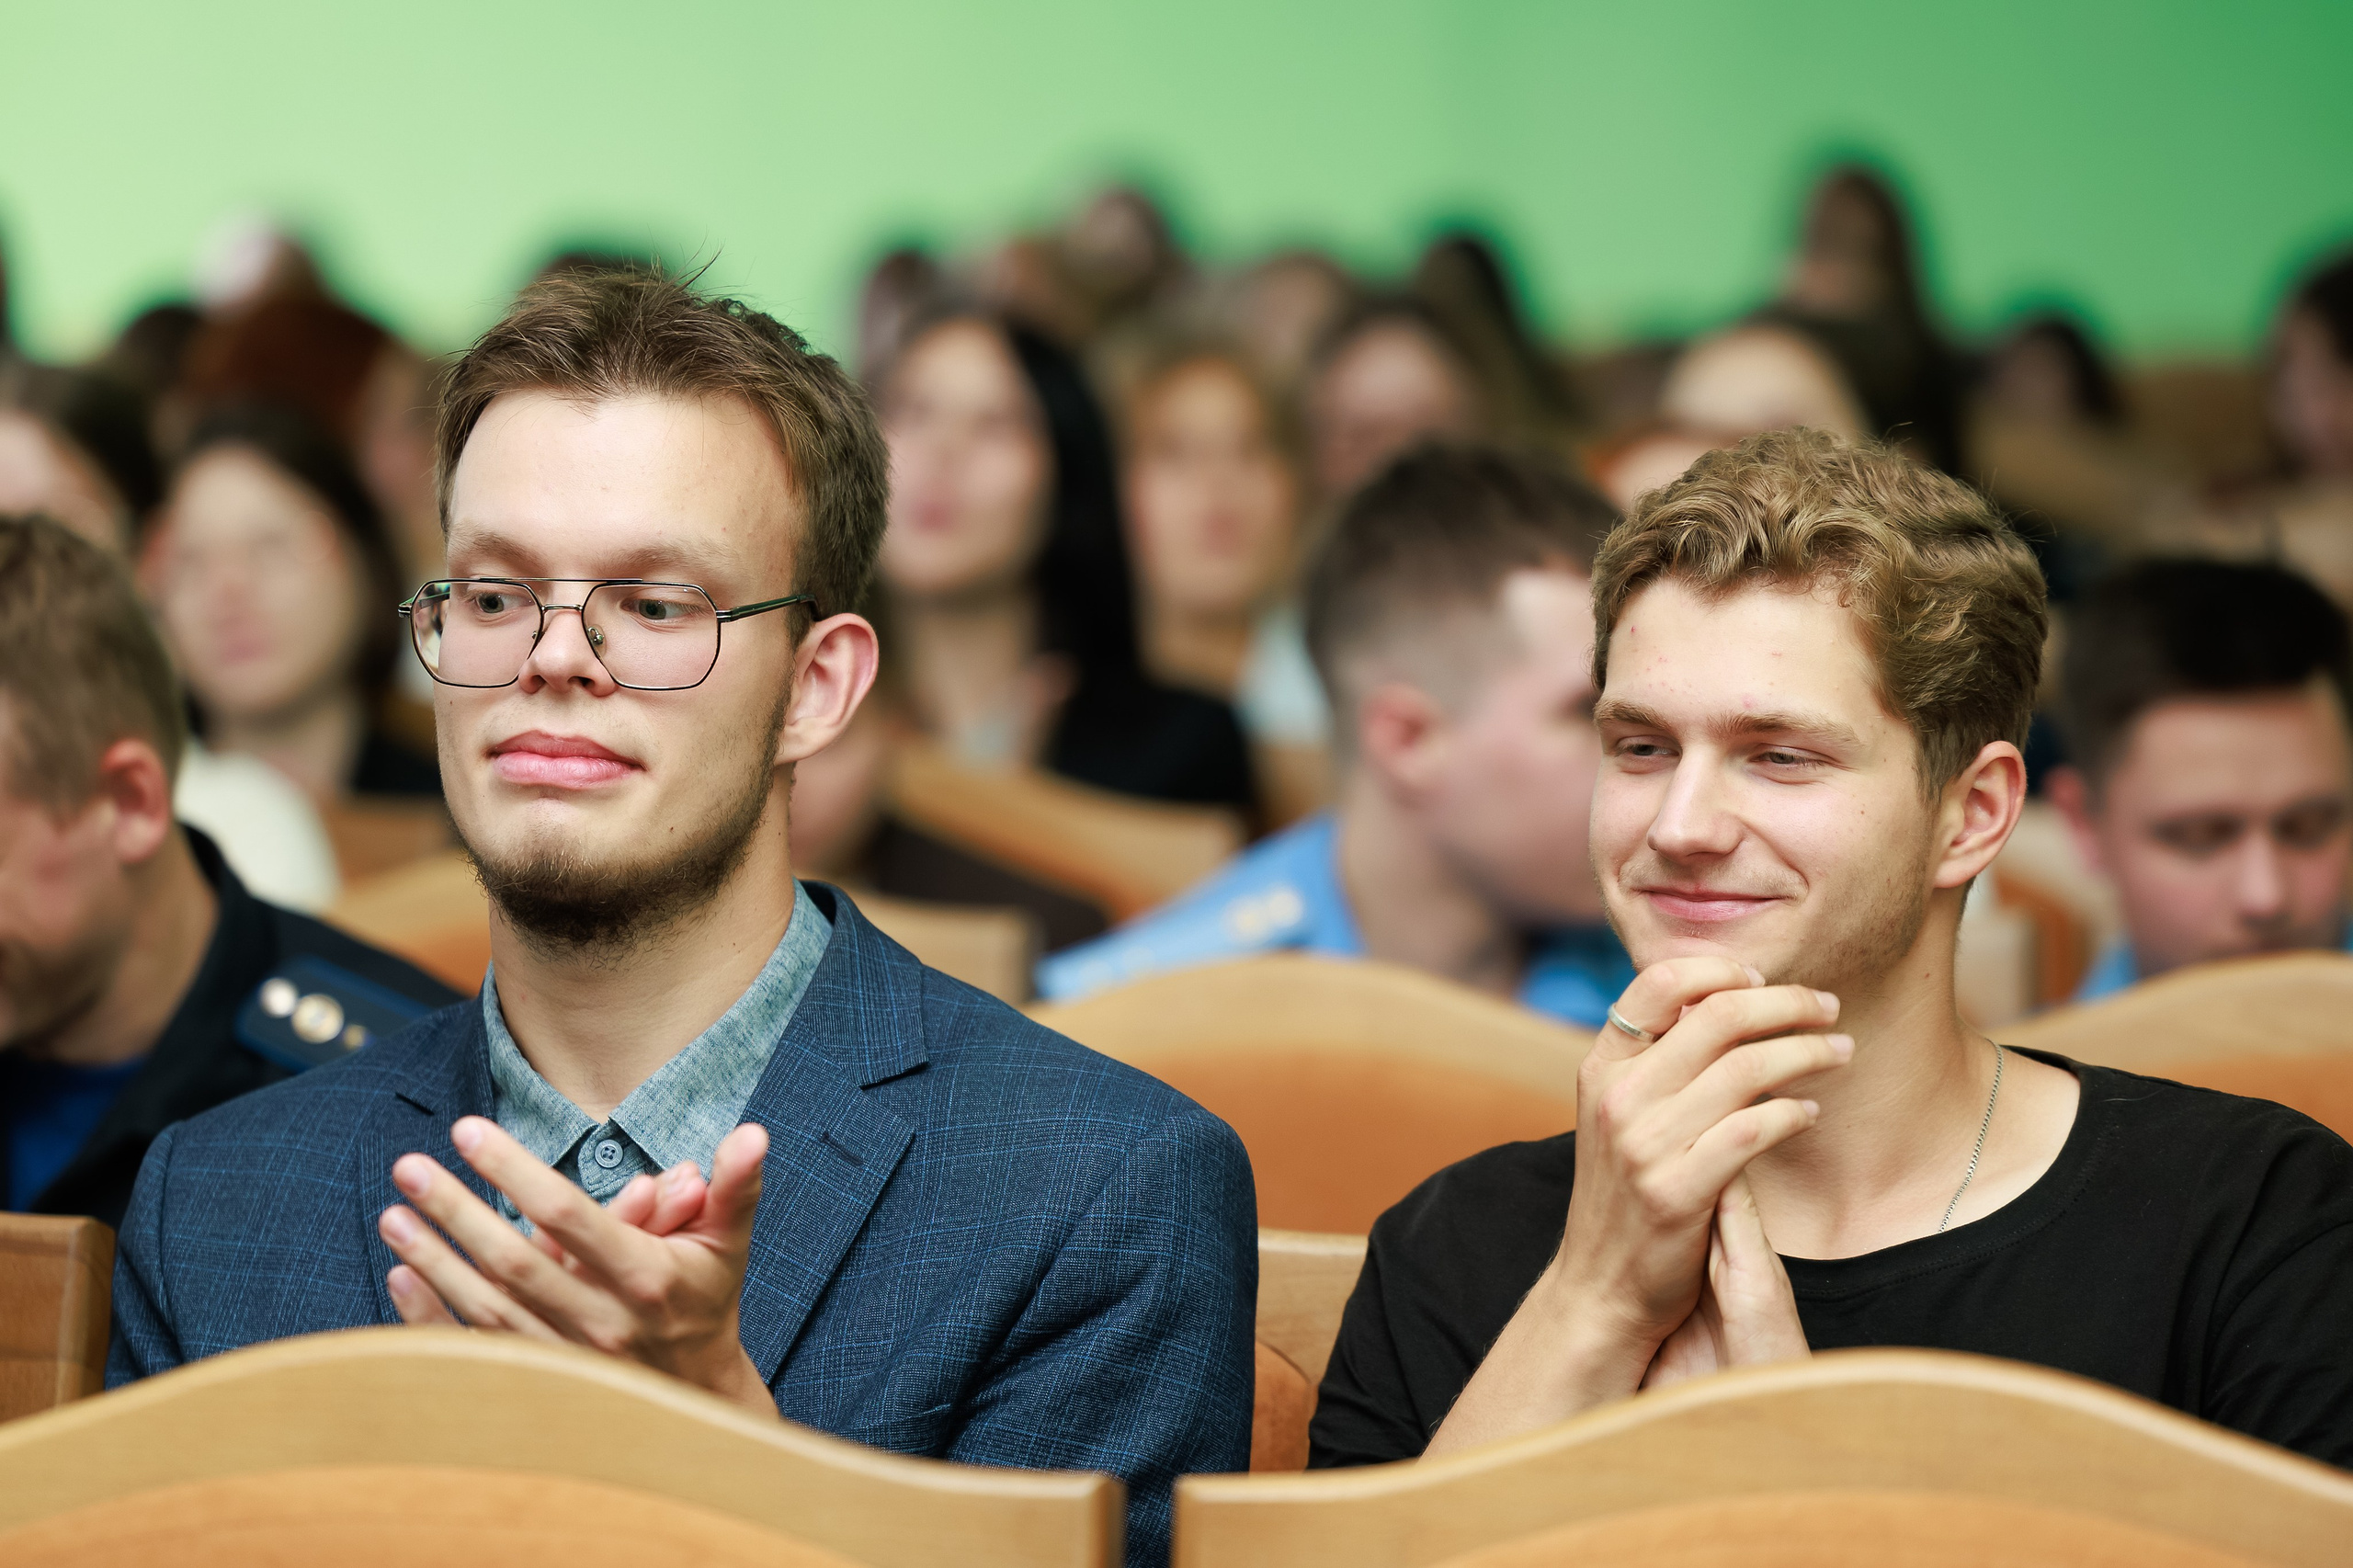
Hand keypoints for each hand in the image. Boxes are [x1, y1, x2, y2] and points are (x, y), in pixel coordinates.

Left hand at [377, 1116, 775, 1416]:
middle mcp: (602, 1322)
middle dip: (457, 1212)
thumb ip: (736, 1185)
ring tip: (393, 1213)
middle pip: (515, 1263)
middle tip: (408, 1167)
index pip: (569, 1215)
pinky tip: (399, 1276)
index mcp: (647, 1276)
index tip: (467, 1131)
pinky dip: (432, 1318)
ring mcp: (566, 1362)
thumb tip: (753, 1132)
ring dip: (435, 1260)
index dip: (515, 1172)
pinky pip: (474, 1351)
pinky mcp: (540, 1385)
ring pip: (485, 1309)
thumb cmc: (707, 1299)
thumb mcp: (728, 1241)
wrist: (697, 1399)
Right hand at [1552, 957, 1844, 1372]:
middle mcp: (1619, 1096)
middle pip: (1717, 1016)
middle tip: (1827, 1007)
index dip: (1720, 968)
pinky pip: (1754, 1130)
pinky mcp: (1678, 1191)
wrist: (1599, 1286)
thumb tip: (1719, 1003)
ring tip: (1839, 1053)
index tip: (1765, 978)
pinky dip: (1794, 1113)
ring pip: (1746, 1069)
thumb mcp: (1618, 1115)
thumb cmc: (1625, 1194)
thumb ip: (1655, 1063)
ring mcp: (1645, 1144)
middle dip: (1787, 1003)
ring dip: (1807, 1052)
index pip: (1659, 982)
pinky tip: (1812, 1113)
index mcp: (1602, 1067)